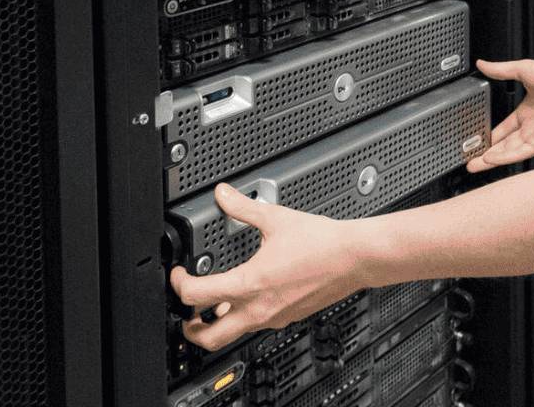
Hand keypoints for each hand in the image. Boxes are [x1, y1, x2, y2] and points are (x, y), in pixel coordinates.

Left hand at [169, 184, 365, 352]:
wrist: (354, 258)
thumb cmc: (321, 242)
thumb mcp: (275, 218)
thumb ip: (243, 207)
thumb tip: (223, 195)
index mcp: (250, 284)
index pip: (197, 296)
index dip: (179, 286)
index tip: (179, 275)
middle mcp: (259, 308)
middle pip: (210, 338)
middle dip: (191, 329)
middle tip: (185, 314)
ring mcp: (273, 317)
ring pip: (234, 335)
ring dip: (217, 326)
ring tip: (212, 307)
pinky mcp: (287, 317)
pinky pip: (256, 326)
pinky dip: (243, 318)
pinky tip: (248, 297)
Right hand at [465, 58, 533, 172]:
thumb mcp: (520, 69)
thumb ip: (499, 70)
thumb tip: (483, 64)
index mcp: (526, 110)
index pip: (504, 127)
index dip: (491, 135)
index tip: (478, 139)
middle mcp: (530, 125)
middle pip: (504, 144)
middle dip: (487, 152)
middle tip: (471, 158)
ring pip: (509, 152)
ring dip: (492, 159)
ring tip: (475, 165)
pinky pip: (520, 153)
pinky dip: (505, 157)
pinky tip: (491, 160)